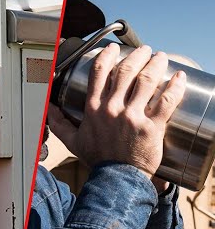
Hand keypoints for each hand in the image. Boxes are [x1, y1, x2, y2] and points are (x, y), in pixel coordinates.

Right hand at [49, 43, 186, 179]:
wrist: (117, 179)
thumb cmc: (98, 160)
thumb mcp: (73, 141)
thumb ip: (58, 123)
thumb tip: (48, 109)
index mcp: (94, 109)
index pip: (99, 72)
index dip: (107, 55)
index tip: (114, 49)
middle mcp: (112, 109)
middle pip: (126, 71)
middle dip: (137, 56)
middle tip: (145, 51)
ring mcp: (132, 117)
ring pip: (147, 81)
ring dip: (156, 64)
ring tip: (161, 58)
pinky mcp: (152, 127)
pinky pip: (167, 101)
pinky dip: (176, 86)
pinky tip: (180, 77)